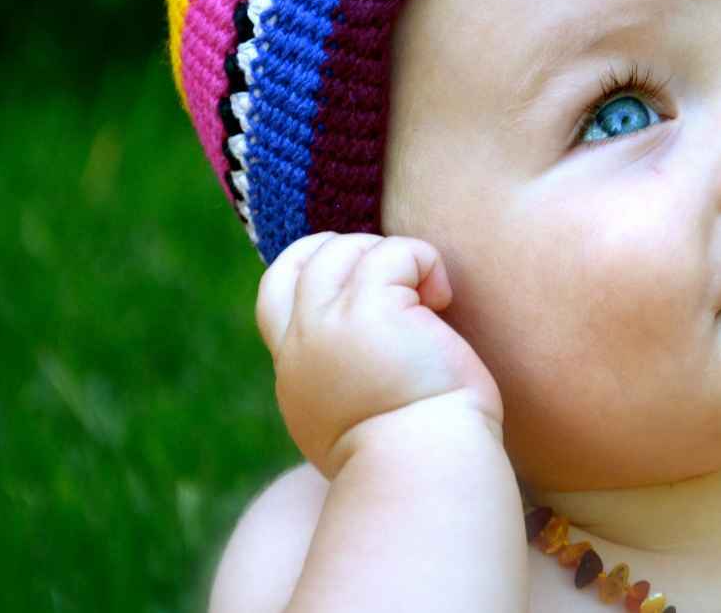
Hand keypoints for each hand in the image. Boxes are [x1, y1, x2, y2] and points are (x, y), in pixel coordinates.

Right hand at [256, 233, 502, 476]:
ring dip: (394, 259)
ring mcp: (329, 325)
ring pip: (346, 249)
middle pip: (306, 258)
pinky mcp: (372, 311)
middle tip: (405, 289)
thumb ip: (343, 378)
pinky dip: (425, 263)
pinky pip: (395, 252)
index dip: (315, 265)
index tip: (364, 281)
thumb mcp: (355, 419)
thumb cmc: (416, 454)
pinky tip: (443, 299)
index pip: (277, 289)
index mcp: (297, 373)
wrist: (427, 472)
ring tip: (430, 300)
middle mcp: (302, 347)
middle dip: (357, 255)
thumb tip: (365, 349)